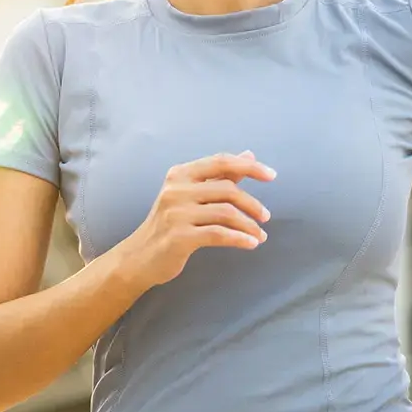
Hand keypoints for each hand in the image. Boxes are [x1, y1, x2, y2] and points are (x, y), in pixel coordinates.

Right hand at [122, 151, 275, 287]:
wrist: (139, 256)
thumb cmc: (169, 224)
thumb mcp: (190, 195)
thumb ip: (219, 176)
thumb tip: (248, 155)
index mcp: (179, 175)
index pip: (220, 162)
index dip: (249, 166)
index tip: (271, 175)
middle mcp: (176, 190)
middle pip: (227, 189)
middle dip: (252, 204)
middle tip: (265, 217)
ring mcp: (176, 213)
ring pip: (226, 213)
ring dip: (249, 226)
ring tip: (259, 236)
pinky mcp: (180, 237)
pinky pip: (219, 234)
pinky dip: (240, 239)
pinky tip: (251, 244)